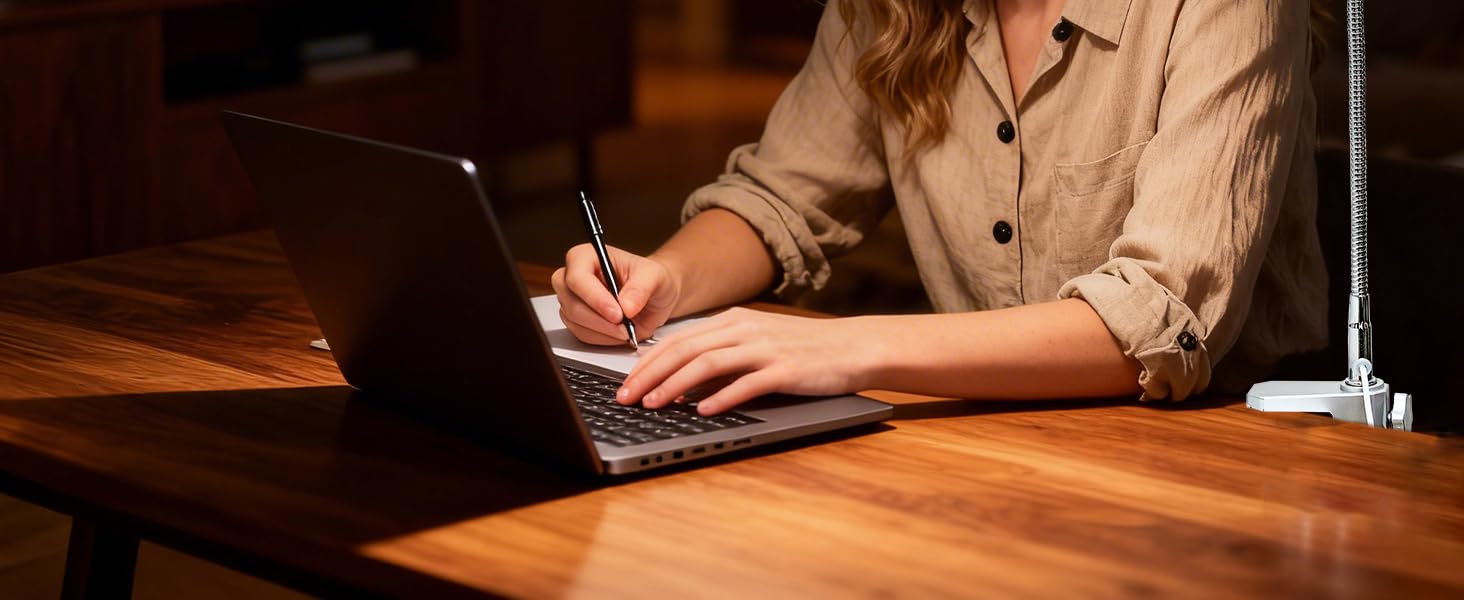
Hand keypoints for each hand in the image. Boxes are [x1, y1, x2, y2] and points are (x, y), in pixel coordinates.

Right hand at [551, 244, 679, 344]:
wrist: (655, 297)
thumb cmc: (651, 279)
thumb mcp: (654, 276)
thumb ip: (641, 288)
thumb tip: (626, 306)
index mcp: (587, 256)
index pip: (577, 277)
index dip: (595, 298)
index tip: (617, 313)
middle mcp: (573, 276)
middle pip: (572, 303)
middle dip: (600, 320)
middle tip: (625, 327)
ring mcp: (571, 300)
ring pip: (575, 322)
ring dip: (604, 332)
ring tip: (627, 329)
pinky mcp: (576, 320)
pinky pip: (582, 335)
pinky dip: (604, 339)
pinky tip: (620, 332)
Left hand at [616, 308, 880, 414]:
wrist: (853, 346)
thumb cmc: (804, 349)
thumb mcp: (758, 342)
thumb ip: (723, 357)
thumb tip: (683, 384)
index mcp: (734, 321)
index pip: (678, 340)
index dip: (647, 362)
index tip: (625, 383)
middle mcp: (745, 329)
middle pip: (685, 350)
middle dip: (650, 375)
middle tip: (626, 397)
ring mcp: (765, 348)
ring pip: (708, 363)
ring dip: (675, 385)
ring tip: (655, 405)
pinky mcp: (785, 369)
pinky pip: (747, 383)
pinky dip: (721, 397)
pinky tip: (702, 411)